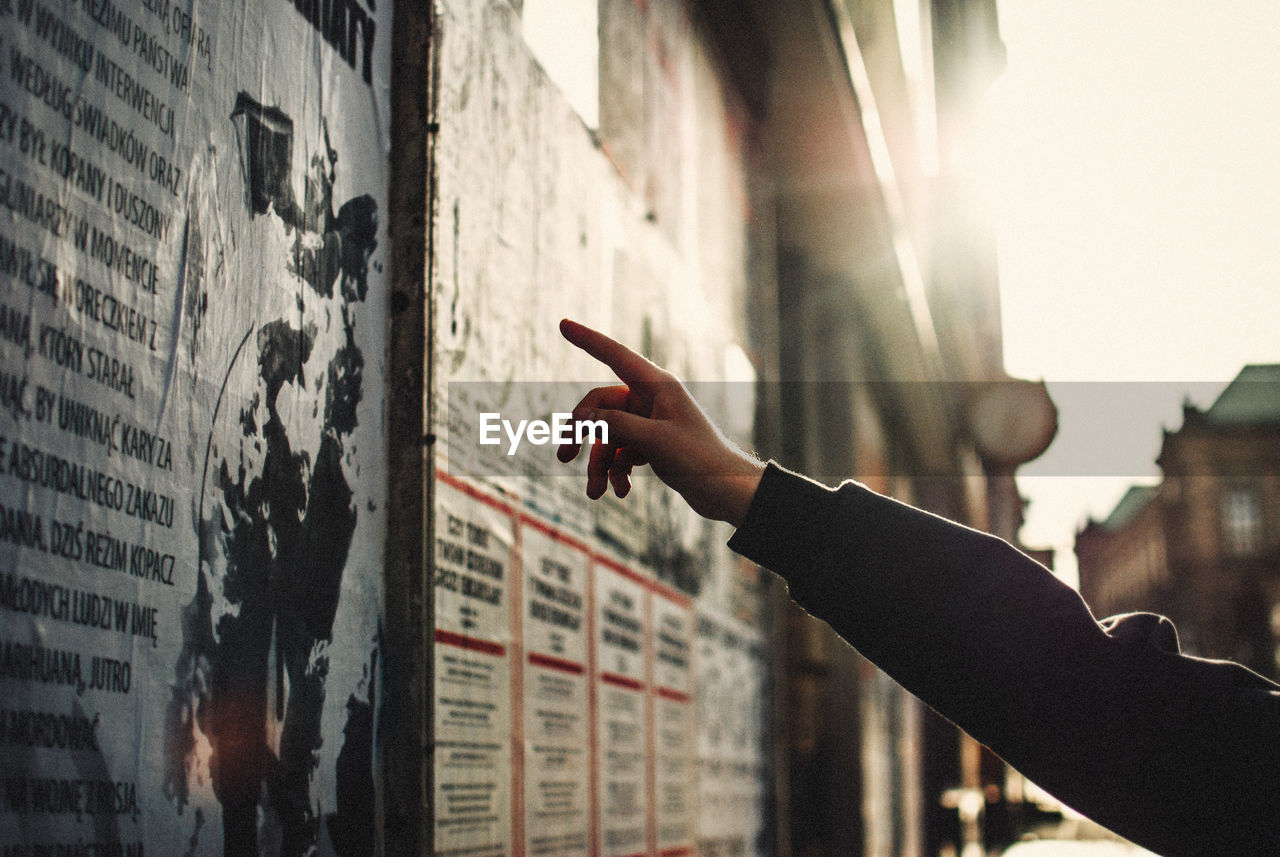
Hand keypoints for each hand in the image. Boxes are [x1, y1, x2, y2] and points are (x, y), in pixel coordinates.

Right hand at [557, 319, 764, 526]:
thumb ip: (616, 425)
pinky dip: (616, 471)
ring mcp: (650, 422)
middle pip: (600, 406)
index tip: (563, 324)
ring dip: (598, 464)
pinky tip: (620, 491)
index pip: (615, 355)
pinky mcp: (651, 445)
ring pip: (608, 435)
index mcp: (657, 386)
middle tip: (564, 458)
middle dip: (581, 433)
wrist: (727, 491)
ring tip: (595, 493)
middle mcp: (651, 399)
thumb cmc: (700, 460)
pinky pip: (620, 452)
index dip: (587, 340)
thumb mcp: (655, 441)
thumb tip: (583, 417)